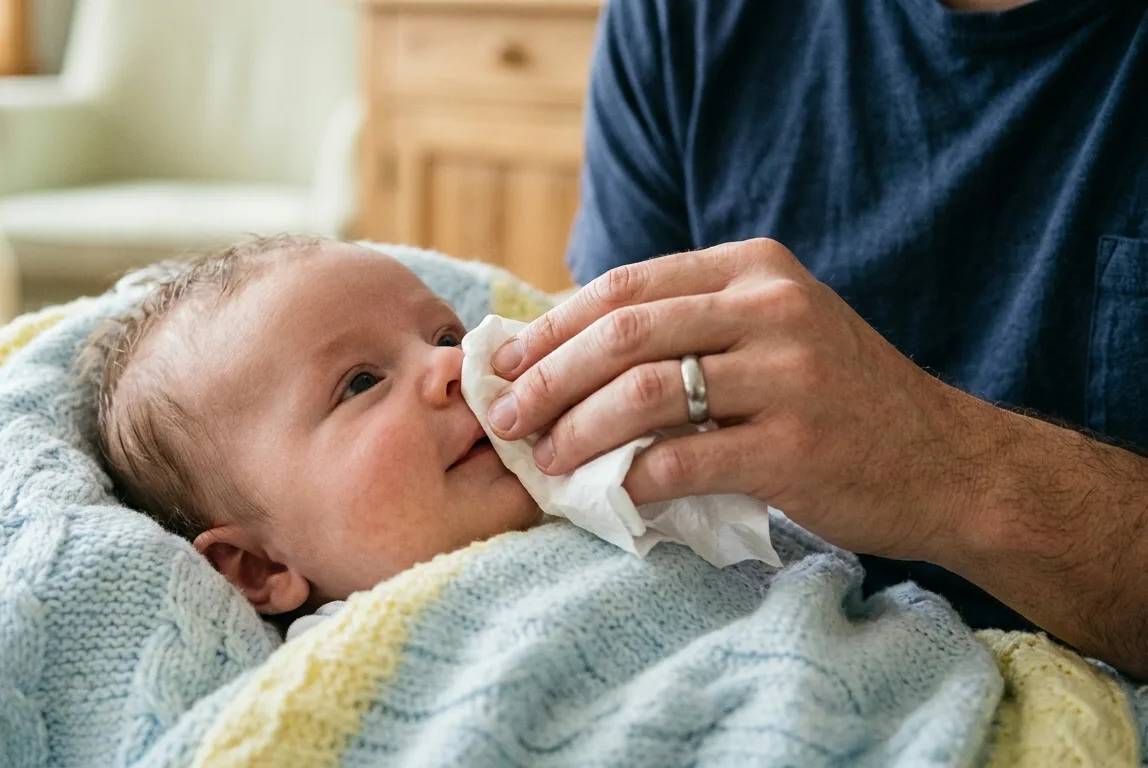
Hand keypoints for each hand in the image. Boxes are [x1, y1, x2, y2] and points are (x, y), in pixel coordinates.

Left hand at [485, 238, 1000, 560]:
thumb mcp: (775, 331)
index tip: (505, 363)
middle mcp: (772, 308)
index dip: (552, 326)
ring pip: (643, 392)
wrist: (947, 462)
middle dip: (547, 378)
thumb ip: (690, 324)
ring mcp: (789, 376)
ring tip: (545, 461)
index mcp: (755, 268)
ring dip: (577, 430)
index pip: (625, 287)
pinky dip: (632, 481)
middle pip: (623, 333)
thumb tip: (566, 349)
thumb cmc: (839, 399)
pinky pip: (683, 462)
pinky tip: (610, 496)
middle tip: (504, 417)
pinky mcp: (796, 447)